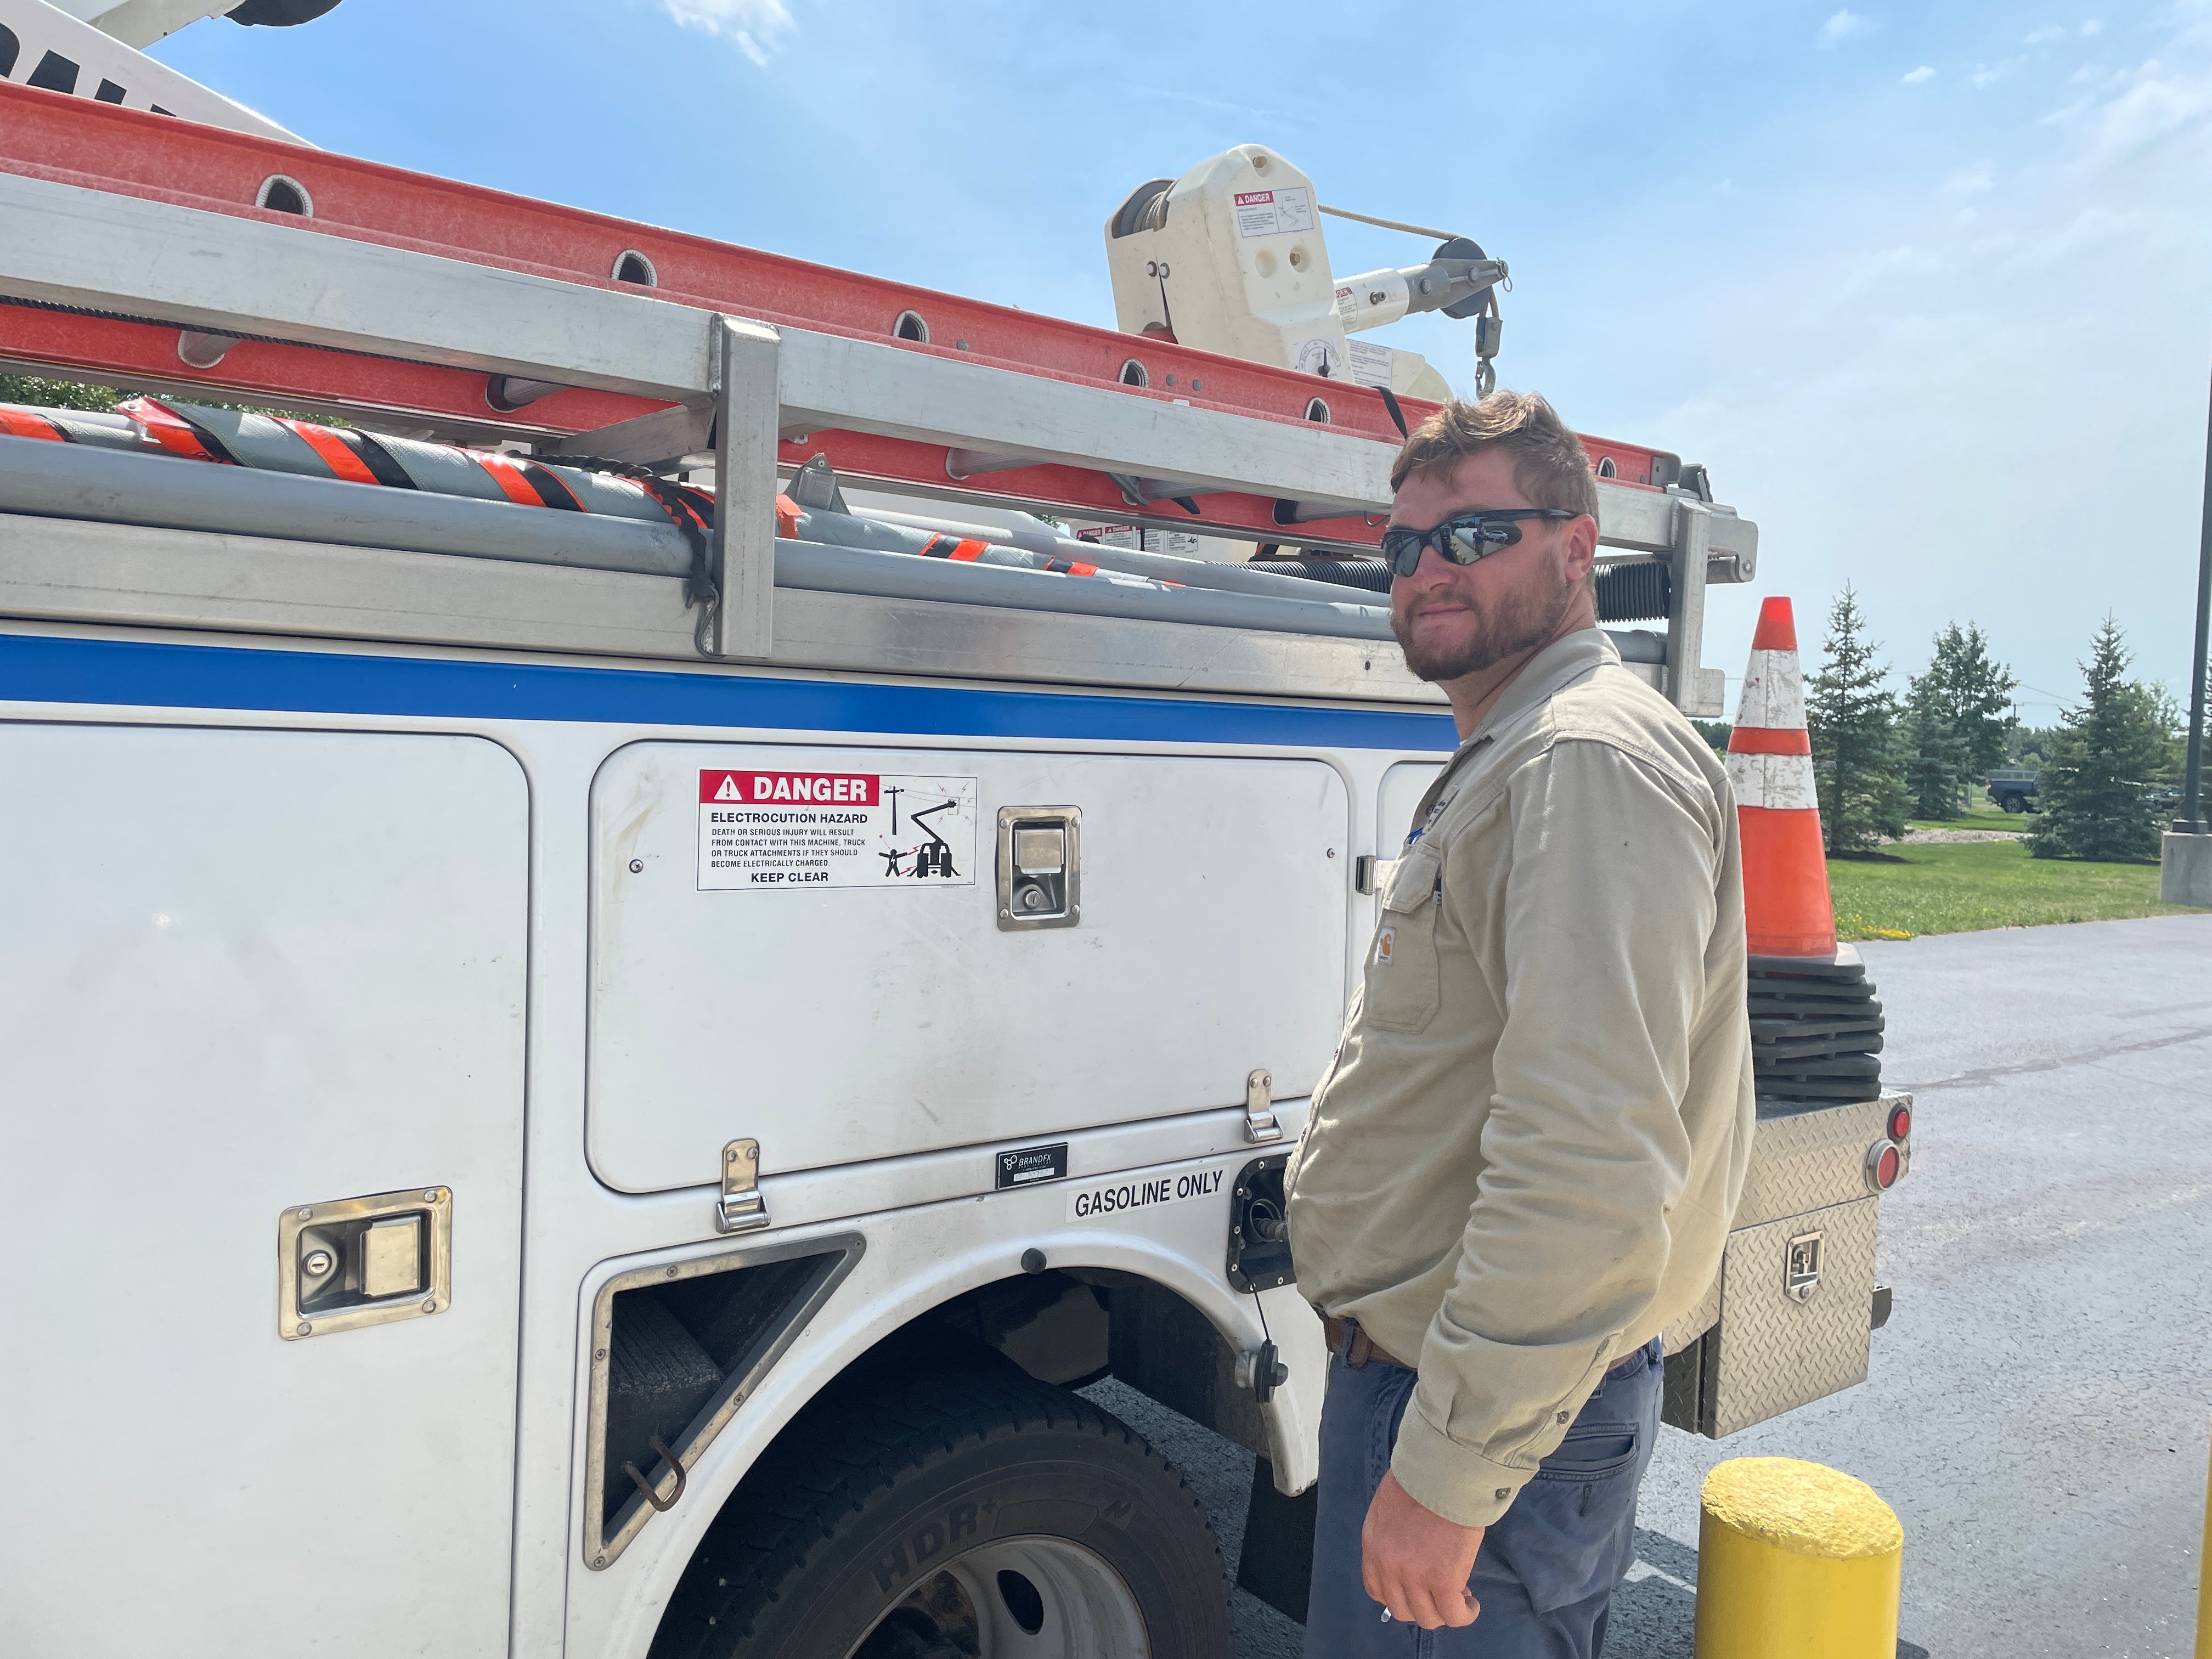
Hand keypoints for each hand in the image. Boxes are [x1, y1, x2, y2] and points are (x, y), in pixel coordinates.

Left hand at [1361, 1470, 1484, 1629]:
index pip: (1377, 1590)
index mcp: (1373, 1546)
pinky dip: (1464, 1614)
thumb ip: (1392, 1534)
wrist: (1444, 1474)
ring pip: (1427, 1618)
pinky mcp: (1443, 1580)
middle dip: (1422, 1606)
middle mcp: (1388, 1566)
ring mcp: (1414, 1576)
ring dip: (1444, 1613)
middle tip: (1441, 1592)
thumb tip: (1409, 1551)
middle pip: (1402, 1609)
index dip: (1399, 1595)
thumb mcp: (1390, 1507)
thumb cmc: (1423, 1481)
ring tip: (1460, 1598)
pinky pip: (1453, 1615)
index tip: (1417, 1588)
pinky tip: (1471, 1604)